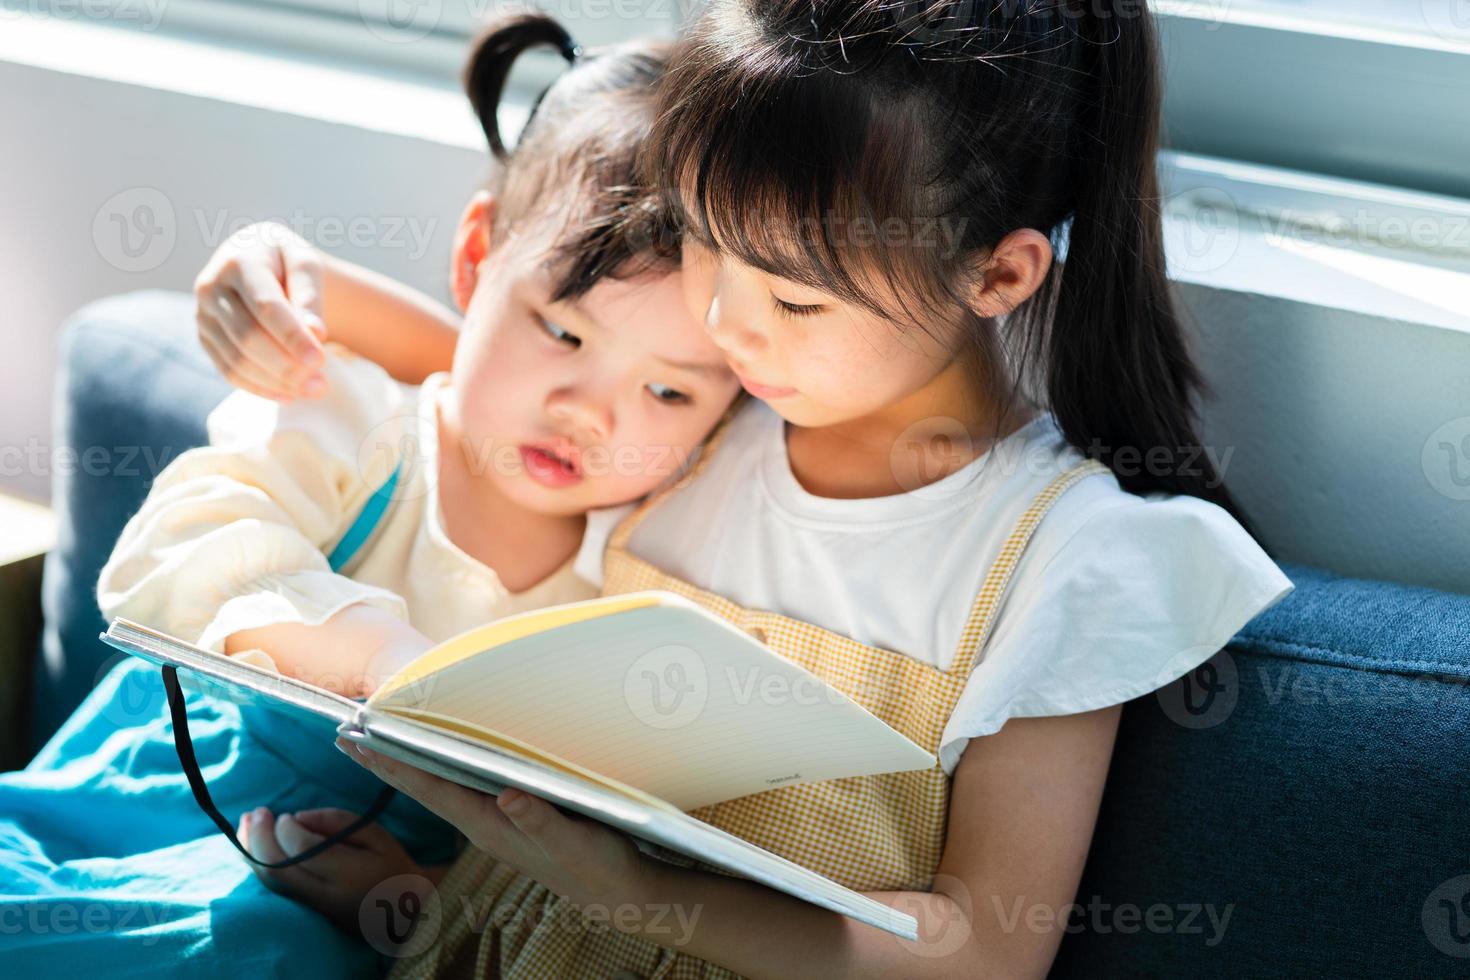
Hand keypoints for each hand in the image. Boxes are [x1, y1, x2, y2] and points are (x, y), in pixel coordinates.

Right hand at [194, 221, 328, 400]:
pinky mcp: (205, 338)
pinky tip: (288, 395)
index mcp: (237, 261)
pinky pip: (228, 371)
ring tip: (313, 390)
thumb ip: (310, 295)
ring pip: (236, 359)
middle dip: (286, 365)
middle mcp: (211, 287)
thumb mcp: (306, 264)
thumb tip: (316, 333)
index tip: (320, 359)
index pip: (265, 307)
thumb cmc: (287, 263)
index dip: (292, 337)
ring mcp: (203, 316)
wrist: (259, 260)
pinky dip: (259, 387)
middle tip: (321, 383)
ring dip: (275, 381)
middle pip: (248, 337)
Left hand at [236, 805, 448, 933]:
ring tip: (247, 822)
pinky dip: (258, 865)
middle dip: (260, 837)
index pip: (303, 849)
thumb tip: (296, 818)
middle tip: (257, 812)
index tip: (286, 814)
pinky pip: (274, 890)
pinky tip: (254, 845)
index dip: (287, 828)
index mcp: (349, 874)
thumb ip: (336, 821)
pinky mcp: (306, 913)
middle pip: (278, 869)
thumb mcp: (375, 833)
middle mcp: (326, 895)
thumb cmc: (392, 863)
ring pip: (270, 883)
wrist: (405, 908)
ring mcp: (313, 909)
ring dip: (252, 851)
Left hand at [335, 738, 648, 911]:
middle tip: (345, 735)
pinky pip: (462, 790)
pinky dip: (441, 771)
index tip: (358, 740)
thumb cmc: (598, 866)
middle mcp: (483, 824)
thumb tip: (509, 794)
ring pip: (440, 789)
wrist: (617, 892)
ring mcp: (495, 823)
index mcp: (490, 826)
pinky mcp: (510, 820)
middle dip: (386, 762)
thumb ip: (541, 820)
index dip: (396, 764)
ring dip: (408, 765)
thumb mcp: (575, 841)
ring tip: (378, 743)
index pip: (432, 789)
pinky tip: (438, 761)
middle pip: (424, 788)